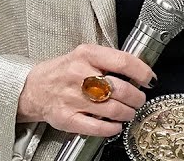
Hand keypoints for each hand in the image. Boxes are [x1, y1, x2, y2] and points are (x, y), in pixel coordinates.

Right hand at [16, 44, 154, 135]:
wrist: (34, 88)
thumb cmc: (63, 71)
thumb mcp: (84, 55)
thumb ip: (108, 61)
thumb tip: (137, 72)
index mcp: (86, 54)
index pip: (123, 61)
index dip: (142, 72)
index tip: (149, 79)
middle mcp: (79, 74)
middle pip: (121, 89)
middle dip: (137, 97)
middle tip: (139, 99)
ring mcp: (72, 98)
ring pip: (113, 109)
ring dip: (127, 113)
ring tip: (128, 112)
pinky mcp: (67, 118)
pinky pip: (98, 128)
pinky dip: (112, 128)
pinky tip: (115, 125)